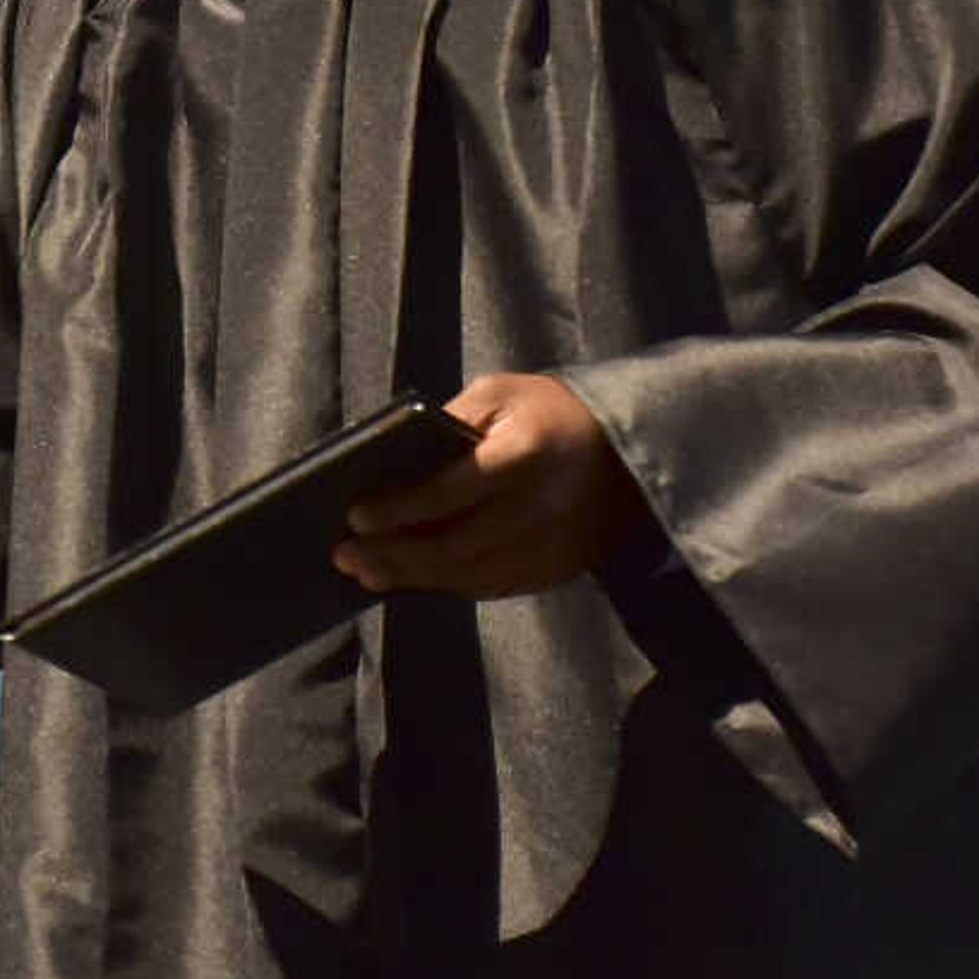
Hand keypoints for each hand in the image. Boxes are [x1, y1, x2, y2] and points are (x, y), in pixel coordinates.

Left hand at [334, 371, 650, 598]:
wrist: (635, 453)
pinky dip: (446, 583)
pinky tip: (413, 576)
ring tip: (366, 572)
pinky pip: (489, 586)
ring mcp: (548, 547)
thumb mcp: (503, 393)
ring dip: (410, 577)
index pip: (448, 491)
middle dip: (391, 554)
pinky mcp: (554, 571)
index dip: (399, 509)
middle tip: (344, 556)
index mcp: (523, 454)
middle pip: (451, 546)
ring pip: (466, 575)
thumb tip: (397, 460)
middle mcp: (537, 508)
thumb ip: (452, 420)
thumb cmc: (554, 412)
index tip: (355, 516)